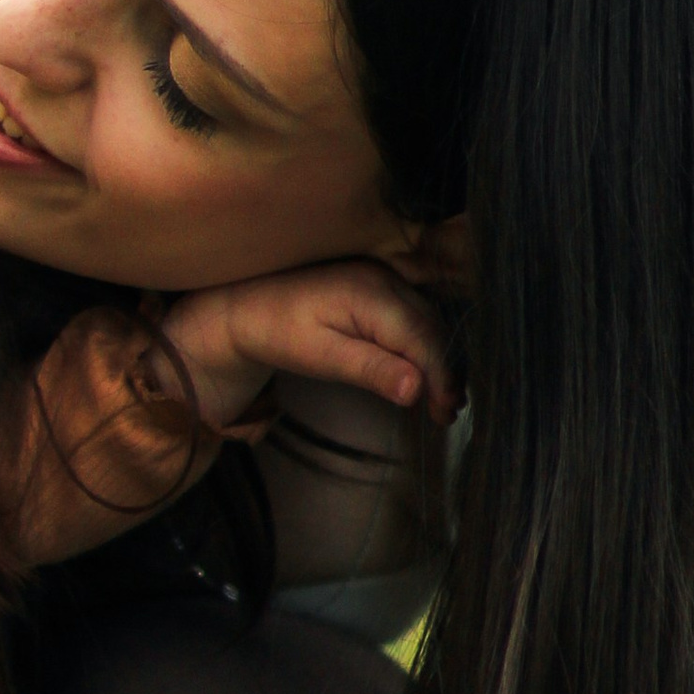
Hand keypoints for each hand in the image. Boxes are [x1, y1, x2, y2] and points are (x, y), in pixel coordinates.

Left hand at [158, 258, 453, 432]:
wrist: (247, 304)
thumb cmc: (279, 332)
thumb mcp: (322, 357)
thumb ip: (371, 370)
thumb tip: (417, 389)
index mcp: (371, 294)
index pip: (423, 339)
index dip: (440, 377)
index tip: (446, 412)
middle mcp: (385, 279)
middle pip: (432, 329)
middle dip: (445, 372)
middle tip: (447, 415)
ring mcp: (384, 278)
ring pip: (428, 322)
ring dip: (438, 360)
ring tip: (440, 401)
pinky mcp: (379, 285)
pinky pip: (414, 316)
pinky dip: (424, 346)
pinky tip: (422, 373)